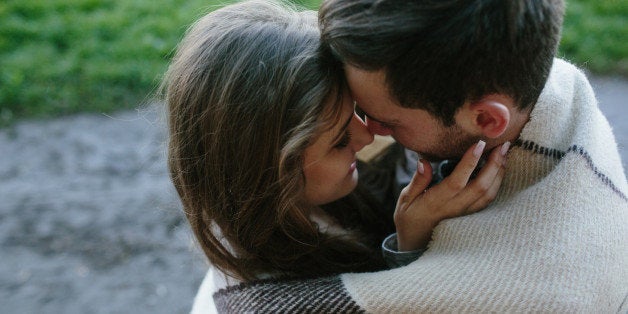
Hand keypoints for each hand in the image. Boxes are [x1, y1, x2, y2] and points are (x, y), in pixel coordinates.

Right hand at [394, 140, 509, 250]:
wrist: (416, 246)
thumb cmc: (409, 219)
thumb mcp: (405, 200)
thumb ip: (417, 181)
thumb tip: (423, 161)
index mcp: (436, 202)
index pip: (456, 181)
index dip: (469, 162)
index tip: (479, 144)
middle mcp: (454, 209)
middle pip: (480, 186)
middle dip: (494, 164)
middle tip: (503, 144)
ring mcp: (465, 214)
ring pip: (488, 194)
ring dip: (499, 173)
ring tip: (504, 154)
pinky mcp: (471, 217)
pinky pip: (488, 201)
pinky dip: (497, 184)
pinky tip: (500, 170)